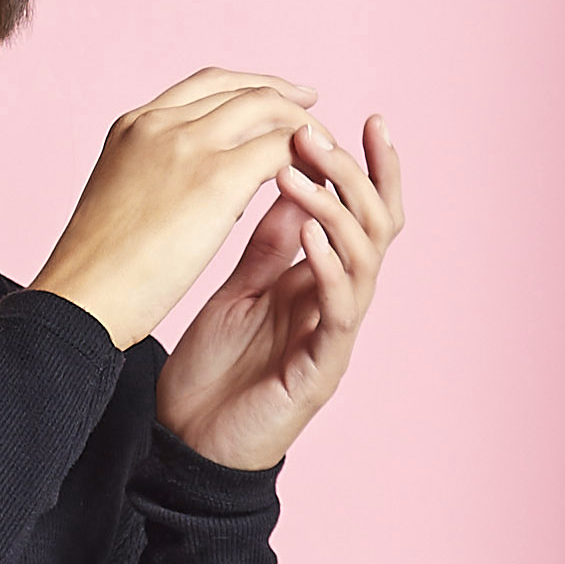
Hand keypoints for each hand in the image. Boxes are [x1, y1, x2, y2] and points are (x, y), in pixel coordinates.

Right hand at [31, 70, 324, 350]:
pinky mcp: (216, 176)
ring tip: (326, 157)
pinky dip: (306, 161)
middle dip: (286, 100)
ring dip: (304, 130)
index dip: (250, 88)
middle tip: (317, 120)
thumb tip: (205, 192)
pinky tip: (318, 183)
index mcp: (134, 126)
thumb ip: (158, 181)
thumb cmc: (95, 275)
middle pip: (243, 89)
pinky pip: (281, 148)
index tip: (280, 100)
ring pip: (269, 109)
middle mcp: (162, 122)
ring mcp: (188, 144)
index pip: (206, 86)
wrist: (81, 299)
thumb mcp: (123, 204)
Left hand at [151, 112, 404, 470]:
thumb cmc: (211, 372)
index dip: (369, 168)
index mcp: (321, 281)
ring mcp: (333, 336)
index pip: (362, 214)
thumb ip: (269, 243)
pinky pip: (340, 308)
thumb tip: (292, 176)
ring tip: (303, 171)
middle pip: (377, 228)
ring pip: (365, 260)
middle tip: (316, 136)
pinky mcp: (320, 370)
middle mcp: (337, 304)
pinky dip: (330, 265)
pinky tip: (311, 232)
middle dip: (352, 175)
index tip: (361, 118)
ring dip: (337, 208)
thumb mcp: (237, 290)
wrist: (186, 445)